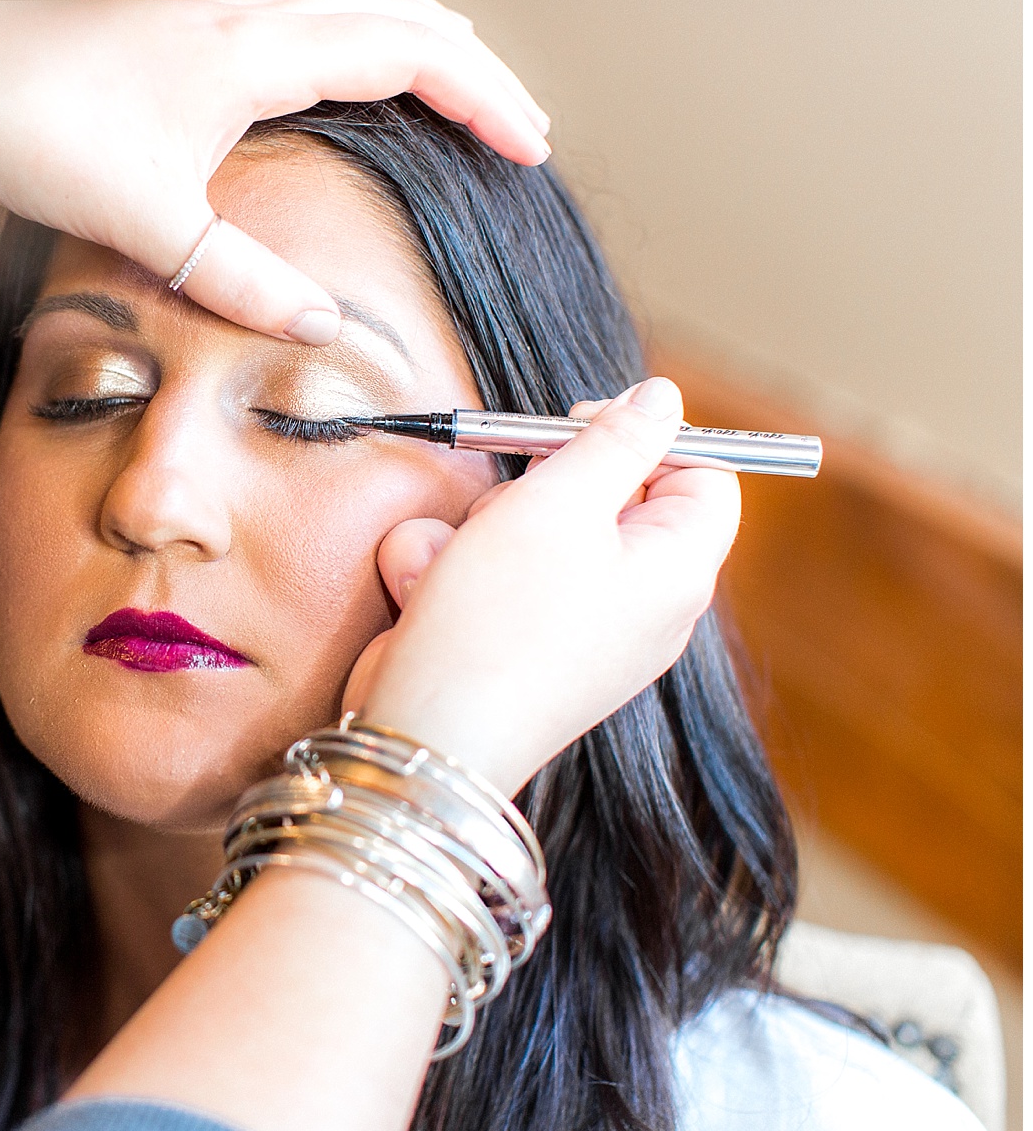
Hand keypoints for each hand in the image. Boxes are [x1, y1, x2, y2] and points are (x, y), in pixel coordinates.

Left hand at [0, 0, 548, 346]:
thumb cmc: (29, 135)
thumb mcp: (152, 225)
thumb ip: (243, 278)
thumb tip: (323, 326)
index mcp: (247, 58)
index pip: (402, 54)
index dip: (479, 95)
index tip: (529, 142)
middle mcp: (233, 19)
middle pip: (386, 6)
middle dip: (463, 59)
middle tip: (513, 115)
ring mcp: (198, 14)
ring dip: (404, 15)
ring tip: (449, 55)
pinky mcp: (166, 30)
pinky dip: (333, 7)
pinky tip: (321, 48)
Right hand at [342, 377, 740, 793]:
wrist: (427, 733)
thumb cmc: (500, 622)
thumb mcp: (558, 504)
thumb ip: (615, 441)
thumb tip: (662, 397)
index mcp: (677, 570)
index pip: (706, 475)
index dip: (649, 438)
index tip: (582, 423)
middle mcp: (640, 605)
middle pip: (612, 499)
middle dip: (543, 485)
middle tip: (510, 497)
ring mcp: (580, 629)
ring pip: (539, 533)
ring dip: (481, 530)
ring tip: (452, 562)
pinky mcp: (521, 646)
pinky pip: (496, 579)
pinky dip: (454, 573)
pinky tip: (425, 595)